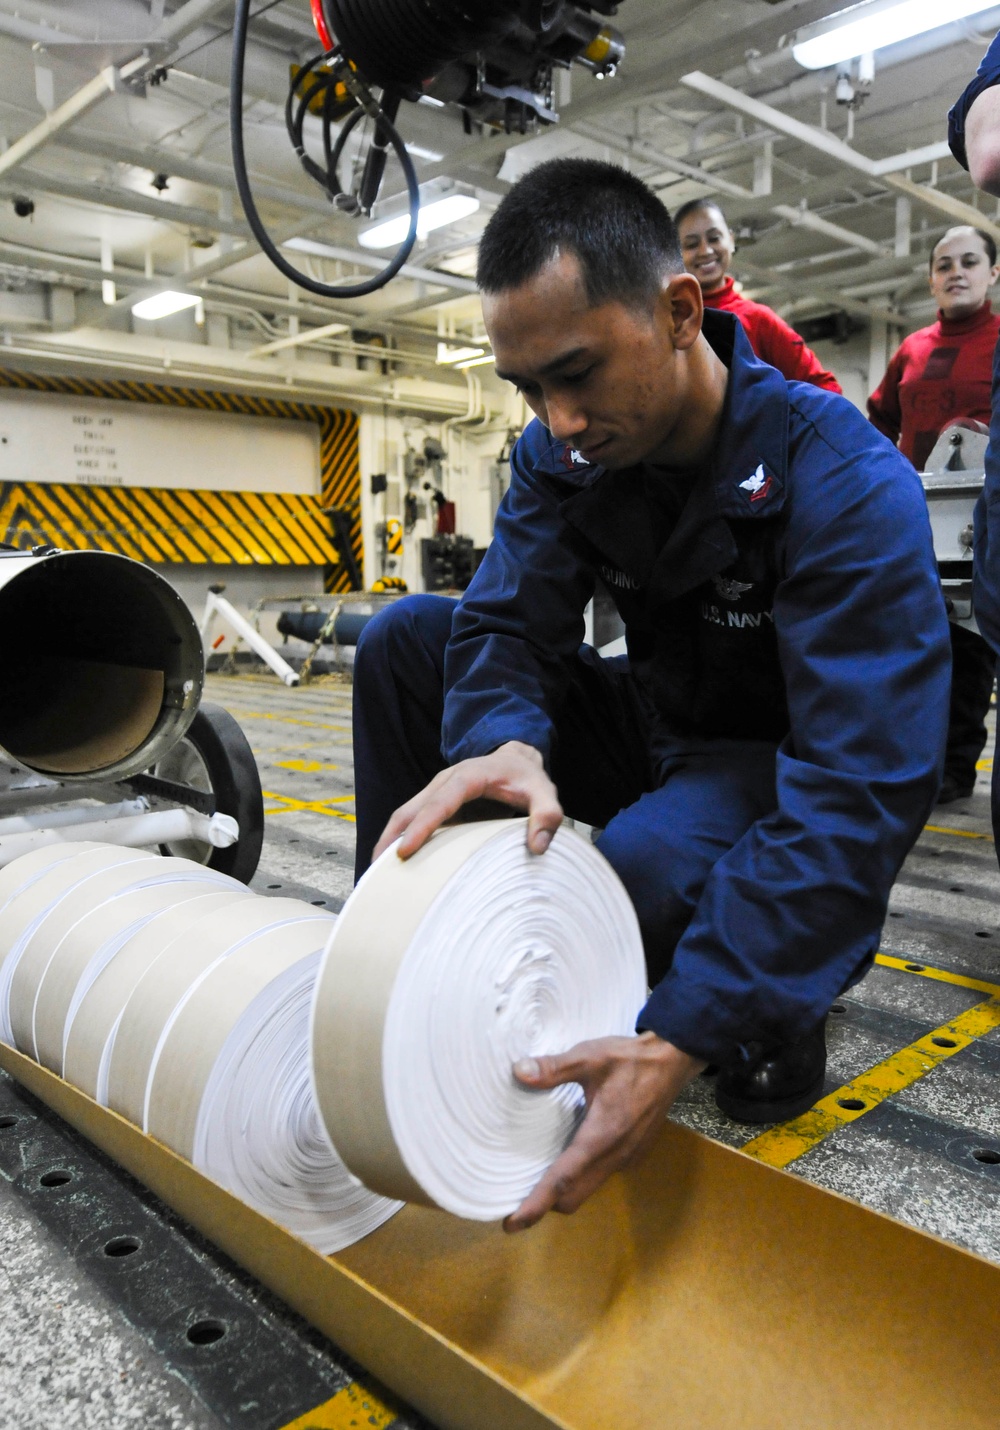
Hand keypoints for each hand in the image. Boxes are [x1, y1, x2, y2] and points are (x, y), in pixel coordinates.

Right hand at [372, 741, 562, 860]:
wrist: (515, 760)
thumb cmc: (527, 779)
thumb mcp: (545, 793)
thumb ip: (547, 816)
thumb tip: (537, 847)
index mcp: (468, 777)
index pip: (439, 802)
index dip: (421, 826)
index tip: (404, 851)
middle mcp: (444, 782)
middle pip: (409, 809)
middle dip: (390, 837)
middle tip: (376, 871)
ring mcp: (435, 792)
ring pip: (403, 815)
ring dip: (387, 840)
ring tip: (374, 874)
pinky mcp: (434, 804)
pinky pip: (410, 821)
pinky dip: (397, 840)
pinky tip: (391, 866)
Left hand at [503, 1033, 705, 1231]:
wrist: (672, 1061)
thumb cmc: (630, 1060)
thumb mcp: (589, 1057)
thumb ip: (554, 1068)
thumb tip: (519, 1071)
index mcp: (601, 1137)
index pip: (564, 1180)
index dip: (537, 1204)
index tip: (513, 1223)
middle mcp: (615, 1156)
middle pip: (574, 1196)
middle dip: (545, 1205)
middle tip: (514, 1200)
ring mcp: (627, 1158)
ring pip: (589, 1188)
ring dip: (563, 1191)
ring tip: (534, 1178)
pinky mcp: (633, 1154)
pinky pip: (601, 1175)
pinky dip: (581, 1176)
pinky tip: (567, 1153)